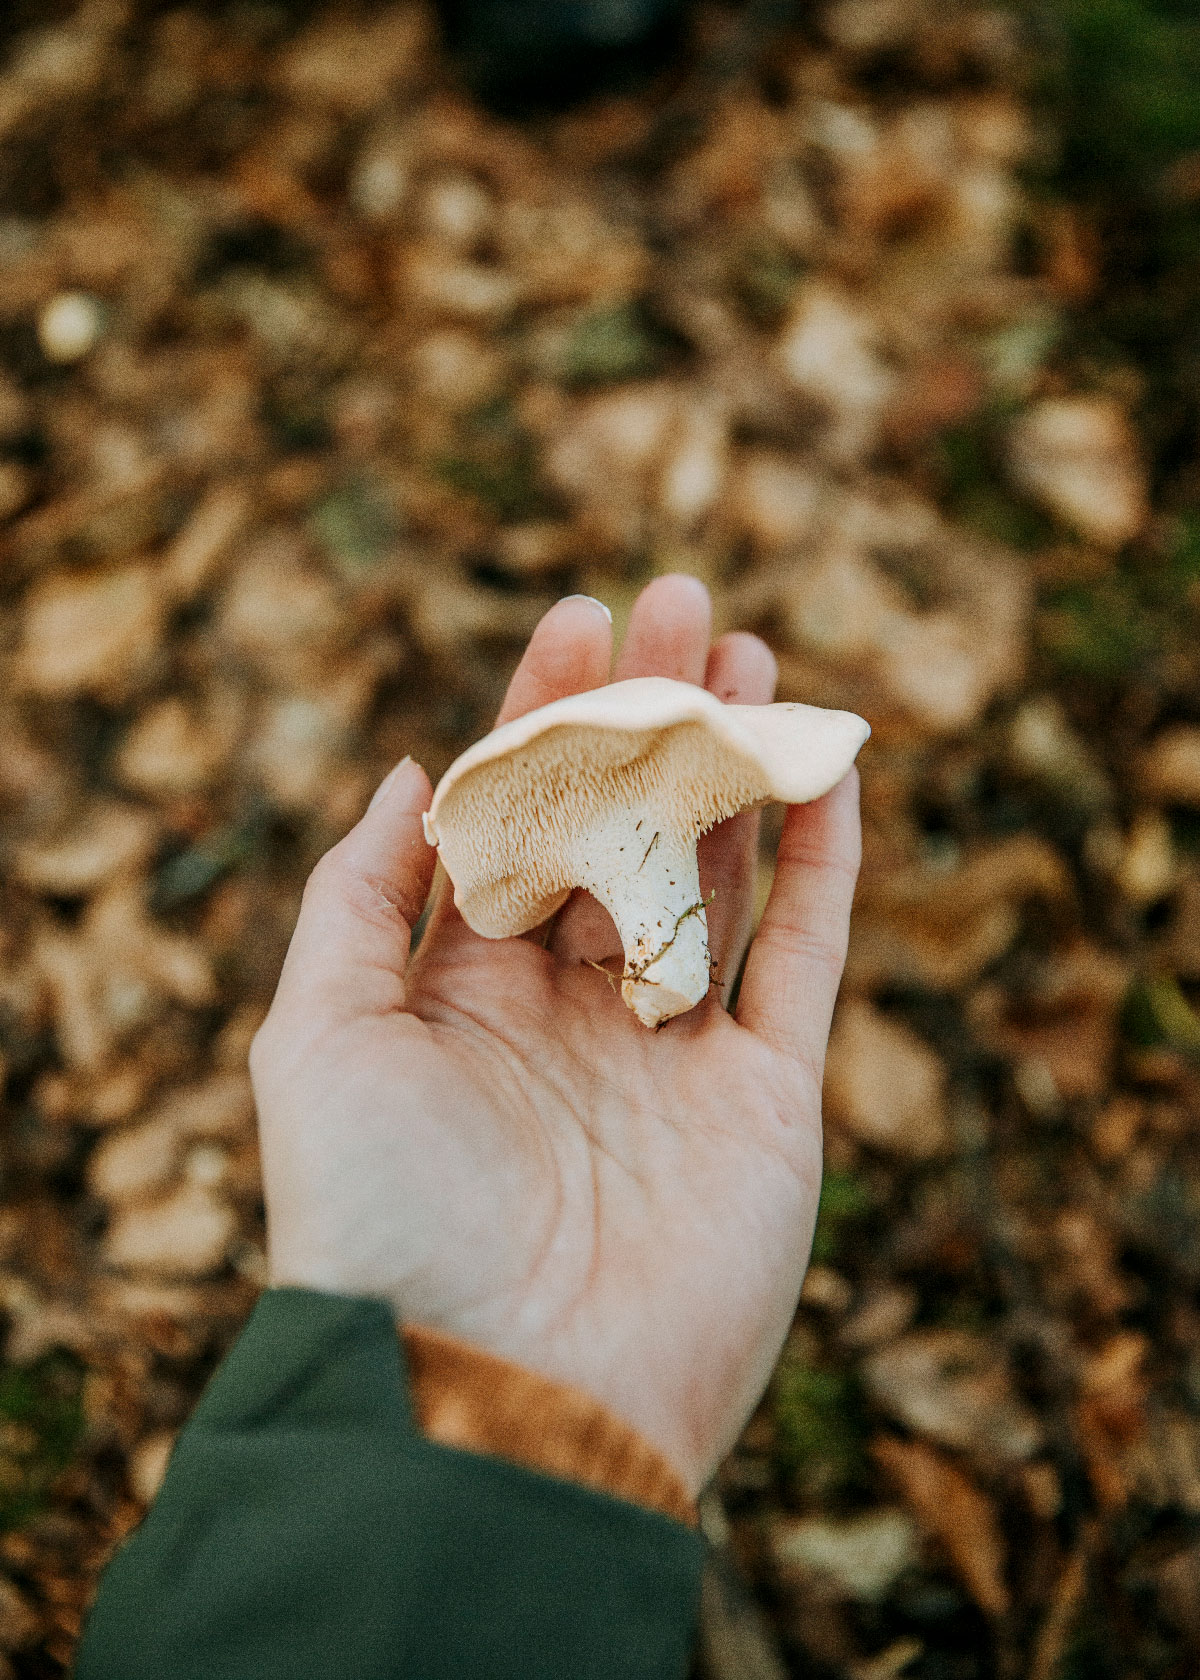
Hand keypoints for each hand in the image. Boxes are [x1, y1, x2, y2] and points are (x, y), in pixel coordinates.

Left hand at [250, 575, 860, 1494]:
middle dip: (650, 714)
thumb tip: (406, 769)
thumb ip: (355, 896)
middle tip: (683, 598)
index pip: (515, 819)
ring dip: (736, 761)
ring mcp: (675, 1053)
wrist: (499, 1398)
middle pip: (622, 828)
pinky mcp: (768, 1099)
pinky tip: (826, 766)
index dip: (544, 714)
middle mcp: (571, 1012)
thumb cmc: (382, 1218)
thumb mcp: (316, 1036)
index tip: (580, 615)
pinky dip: (822, 863)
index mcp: (462, 993)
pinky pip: (805, 956)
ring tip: (749, 653)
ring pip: (717, 871)